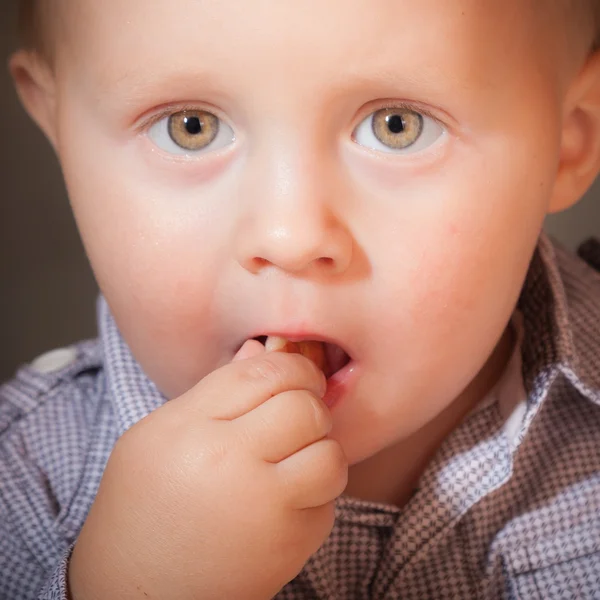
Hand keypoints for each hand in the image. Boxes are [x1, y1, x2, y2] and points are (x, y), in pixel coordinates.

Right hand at [68, 340, 347, 599]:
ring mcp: (265, 509)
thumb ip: (216, 389)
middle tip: (296, 416)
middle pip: (305, 408)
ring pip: (330, 454)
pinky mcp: (289, 546)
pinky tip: (286, 499)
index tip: (294, 376)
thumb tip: (264, 349)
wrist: (139, 591)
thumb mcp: (161, 432)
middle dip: (310, 404)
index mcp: (191, 428)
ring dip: (320, 450)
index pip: (264, 373)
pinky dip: (316, 493)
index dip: (291, 366)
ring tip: (295, 458)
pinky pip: (329, 501)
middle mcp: (230, 464)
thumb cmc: (145, 503)